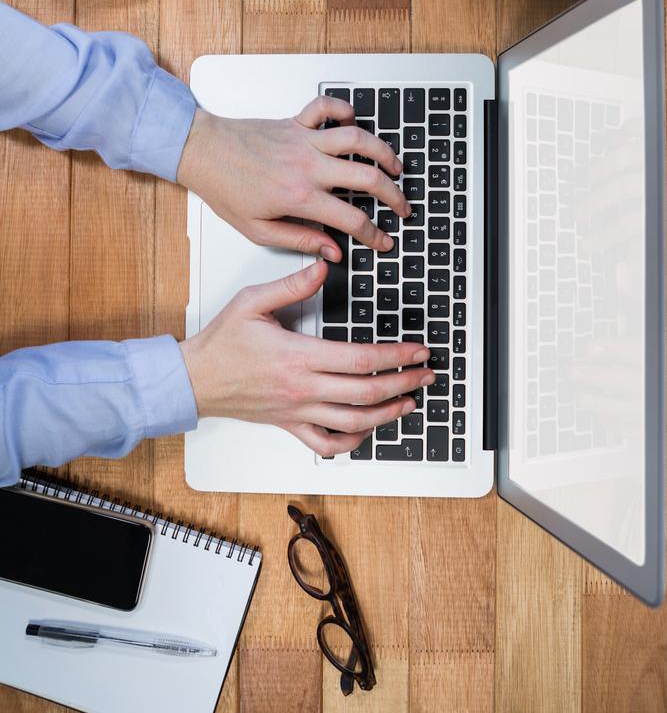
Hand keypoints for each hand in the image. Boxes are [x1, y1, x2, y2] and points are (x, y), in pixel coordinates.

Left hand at [177, 97, 410, 261]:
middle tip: (402, 206)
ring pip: (358, 138)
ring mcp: (304, 140)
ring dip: (383, 151)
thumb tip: (330, 251)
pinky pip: (328, 107)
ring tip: (394, 166)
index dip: (374, 234)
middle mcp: (308, 165)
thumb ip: (300, 241)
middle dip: (394, 195)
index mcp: (300, 197)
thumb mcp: (259, 230)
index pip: (351, 219)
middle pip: (368, 177)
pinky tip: (354, 122)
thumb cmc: (225, 189)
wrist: (202, 152)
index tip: (383, 241)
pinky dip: (345, 109)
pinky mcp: (296, 122)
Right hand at [179, 260, 434, 455]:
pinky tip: (366, 430)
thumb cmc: (221, 344)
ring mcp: (297, 411)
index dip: (396, 356)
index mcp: (298, 357)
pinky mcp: (289, 424)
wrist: (195, 379)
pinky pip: (326, 443)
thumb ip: (291, 285)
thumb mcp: (253, 302)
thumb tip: (321, 268)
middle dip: (404, 383)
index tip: (417, 350)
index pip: (360, 359)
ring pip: (353, 422)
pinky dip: (351, 441)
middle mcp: (302, 389)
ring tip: (409, 402)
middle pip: (366, 392)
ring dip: (387, 413)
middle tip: (426, 374)